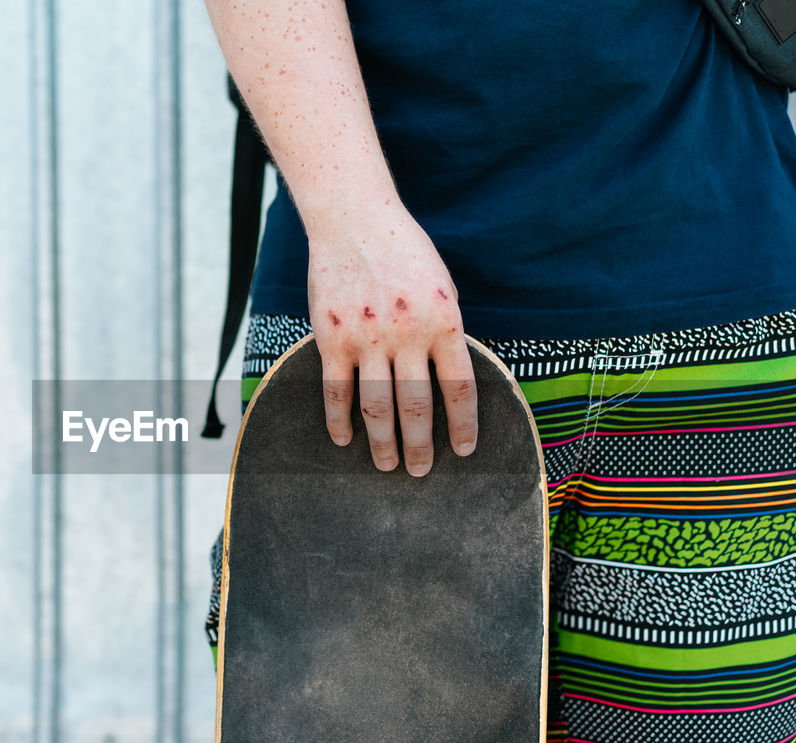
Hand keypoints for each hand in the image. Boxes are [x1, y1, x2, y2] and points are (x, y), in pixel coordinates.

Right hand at [307, 205, 477, 475]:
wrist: (355, 219)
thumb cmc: (404, 250)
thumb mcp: (442, 285)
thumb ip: (446, 329)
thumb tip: (448, 376)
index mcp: (444, 321)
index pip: (459, 388)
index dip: (463, 425)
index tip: (464, 450)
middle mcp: (407, 334)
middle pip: (416, 407)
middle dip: (420, 446)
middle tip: (420, 471)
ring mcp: (367, 338)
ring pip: (377, 407)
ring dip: (383, 443)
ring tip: (386, 465)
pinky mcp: (332, 338)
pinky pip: (336, 390)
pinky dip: (339, 420)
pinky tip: (343, 439)